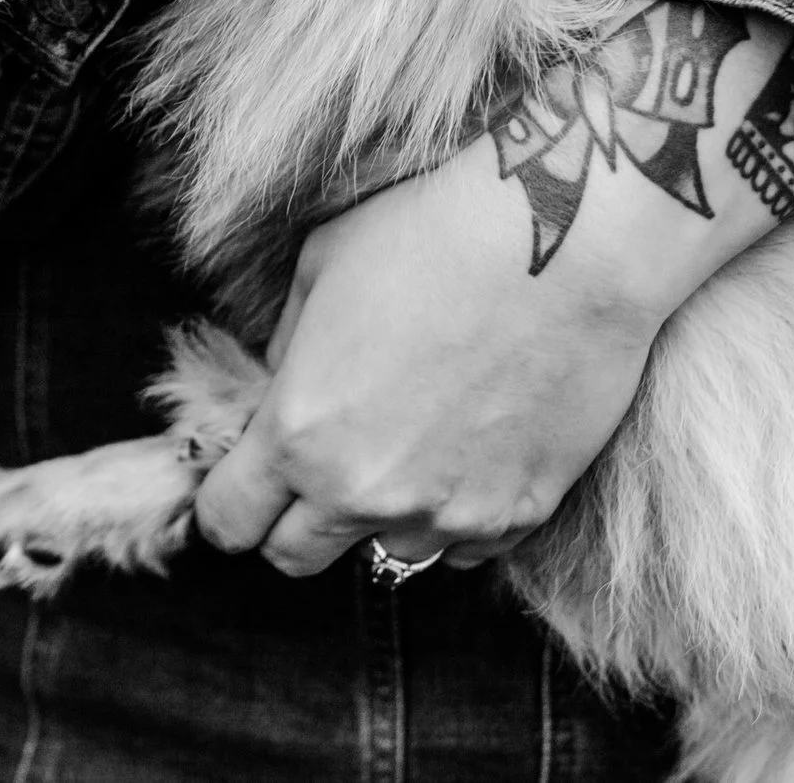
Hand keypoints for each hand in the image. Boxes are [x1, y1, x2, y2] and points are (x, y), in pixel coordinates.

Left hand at [193, 3, 793, 574]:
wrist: (565, 242)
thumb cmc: (432, 235)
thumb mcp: (317, 270)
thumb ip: (286, 350)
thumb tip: (281, 386)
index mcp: (298, 433)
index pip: (229, 521)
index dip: (228, 503)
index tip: (244, 482)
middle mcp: (366, 492)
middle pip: (295, 558)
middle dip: (292, 521)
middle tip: (317, 468)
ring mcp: (449, 512)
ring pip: (388, 555)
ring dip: (382, 516)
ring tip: (408, 443)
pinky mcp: (520, 513)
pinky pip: (465, 547)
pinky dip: (454, 514)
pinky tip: (466, 448)